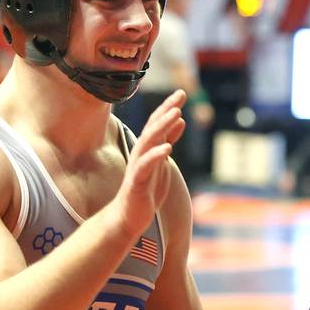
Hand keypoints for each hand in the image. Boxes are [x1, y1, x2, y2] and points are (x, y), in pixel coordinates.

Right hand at [116, 90, 186, 238]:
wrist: (128, 217)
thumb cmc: (145, 189)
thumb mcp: (162, 161)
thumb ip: (168, 141)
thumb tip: (181, 120)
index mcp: (148, 149)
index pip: (157, 123)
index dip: (168, 108)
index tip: (181, 93)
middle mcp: (141, 153)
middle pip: (153, 127)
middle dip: (166, 110)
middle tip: (180, 95)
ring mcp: (138, 166)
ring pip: (148, 142)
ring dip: (162, 127)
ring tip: (176, 114)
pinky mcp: (136, 182)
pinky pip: (145, 166)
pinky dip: (155, 155)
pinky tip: (168, 148)